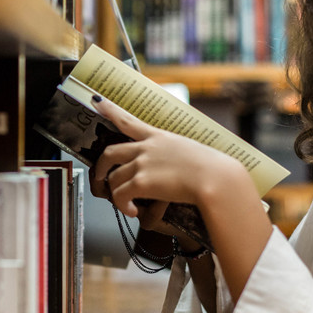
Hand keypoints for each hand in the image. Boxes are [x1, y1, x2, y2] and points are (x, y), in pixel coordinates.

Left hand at [90, 96, 250, 220]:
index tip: (97, 101)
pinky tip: (133, 212)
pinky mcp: (141, 182)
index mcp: (159, 137)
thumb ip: (178, 154)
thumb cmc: (212, 168)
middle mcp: (146, 148)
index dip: (111, 110)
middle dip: (100, 167)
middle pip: (109, 152)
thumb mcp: (192, 151)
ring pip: (114, 178)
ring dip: (116, 193)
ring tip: (126, 204)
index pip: (129, 120)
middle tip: (101, 178)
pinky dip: (123, 206)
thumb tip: (181, 165)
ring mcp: (142, 164)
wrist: (216, 178)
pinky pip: (120, 196)